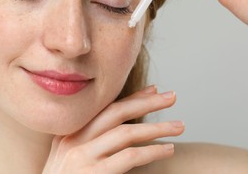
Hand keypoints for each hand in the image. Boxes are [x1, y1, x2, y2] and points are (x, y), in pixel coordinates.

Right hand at [41, 87, 183, 173]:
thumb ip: (89, 140)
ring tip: (179, 126)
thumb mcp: (68, 157)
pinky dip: (151, 151)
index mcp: (69, 132)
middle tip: (172, 96)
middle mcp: (73, 139)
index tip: (154, 90)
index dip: (132, 97)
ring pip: (126, 132)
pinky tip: (167, 149)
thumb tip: (120, 128)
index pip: (105, 108)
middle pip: (116, 112)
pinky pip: (128, 157)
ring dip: (157, 127)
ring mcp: (81, 156)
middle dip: (147, 102)